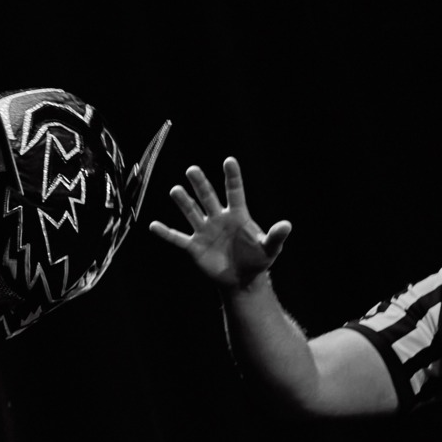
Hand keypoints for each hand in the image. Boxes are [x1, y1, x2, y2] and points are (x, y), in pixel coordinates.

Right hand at [148, 157, 291, 290]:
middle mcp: (219, 219)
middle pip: (208, 197)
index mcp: (238, 215)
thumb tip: (287, 225)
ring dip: (183, 202)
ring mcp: (205, 232)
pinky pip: (177, 238)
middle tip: (192, 170)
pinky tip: (154, 225)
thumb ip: (276, 236)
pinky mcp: (194, 247)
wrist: (243, 280)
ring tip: (175, 190)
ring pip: (192, 213)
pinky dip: (166, 233)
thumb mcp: (270, 248)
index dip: (232, 177)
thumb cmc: (258, 260)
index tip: (229, 161)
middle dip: (200, 184)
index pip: (234, 192)